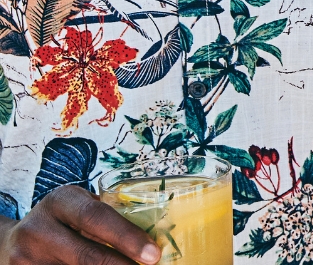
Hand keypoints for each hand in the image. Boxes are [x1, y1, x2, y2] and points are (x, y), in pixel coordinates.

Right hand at [0, 185, 160, 264]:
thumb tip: (153, 235)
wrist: (12, 242)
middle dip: (120, 264)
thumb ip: (104, 216)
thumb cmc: (61, 221)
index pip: (96, 217)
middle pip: (86, 254)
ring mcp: (26, 258)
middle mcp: (39, 228)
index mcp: (60, 200)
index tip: (152, 253)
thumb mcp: (77, 208)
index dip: (126, 236)